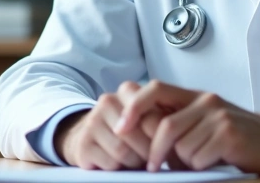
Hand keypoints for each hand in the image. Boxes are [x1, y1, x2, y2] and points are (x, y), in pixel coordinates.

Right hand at [54, 82, 168, 169]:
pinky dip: (118, 169)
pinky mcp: (83, 142)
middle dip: (148, 152)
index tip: (164, 148)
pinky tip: (117, 164)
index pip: (154, 119)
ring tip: (134, 160)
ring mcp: (92, 120)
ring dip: (133, 162)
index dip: (162, 140)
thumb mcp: (146, 118)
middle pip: (139, 136)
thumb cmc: (129, 130)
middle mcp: (107, 101)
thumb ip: (160, 120)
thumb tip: (175, 137)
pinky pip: (109, 163)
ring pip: (123, 151)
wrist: (92, 137)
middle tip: (149, 157)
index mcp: (128, 90)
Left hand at [114, 80, 259, 173]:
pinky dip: (201, 167)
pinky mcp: (229, 135)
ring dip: (186, 162)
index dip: (134, 106)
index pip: (155, 90)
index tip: (119, 127)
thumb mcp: (205, 122)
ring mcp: (218, 116)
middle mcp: (206, 101)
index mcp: (195, 96)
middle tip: (153, 166)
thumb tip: (139, 139)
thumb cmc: (238, 136)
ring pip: (182, 147)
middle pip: (165, 126)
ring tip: (202, 161)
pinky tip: (216, 163)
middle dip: (155, 151)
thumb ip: (179, 123)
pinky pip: (199, 157)